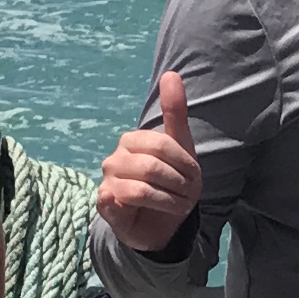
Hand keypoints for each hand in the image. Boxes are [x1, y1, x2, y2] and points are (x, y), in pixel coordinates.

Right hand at [98, 71, 202, 253]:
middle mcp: (114, 159)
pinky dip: (129, 206)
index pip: (162, 145)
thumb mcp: (180, 148)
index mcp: (131, 141)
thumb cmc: (170, 182)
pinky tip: (143, 210)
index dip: (184, 164)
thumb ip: (175, 111)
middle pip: (152, 167)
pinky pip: (114, 202)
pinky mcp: (105, 207)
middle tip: (187, 195)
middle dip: (178, 184)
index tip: (193, 178)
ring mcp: (107, 183)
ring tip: (176, 205)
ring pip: (141, 189)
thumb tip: (171, 73)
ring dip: (168, 201)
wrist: (161, 224)